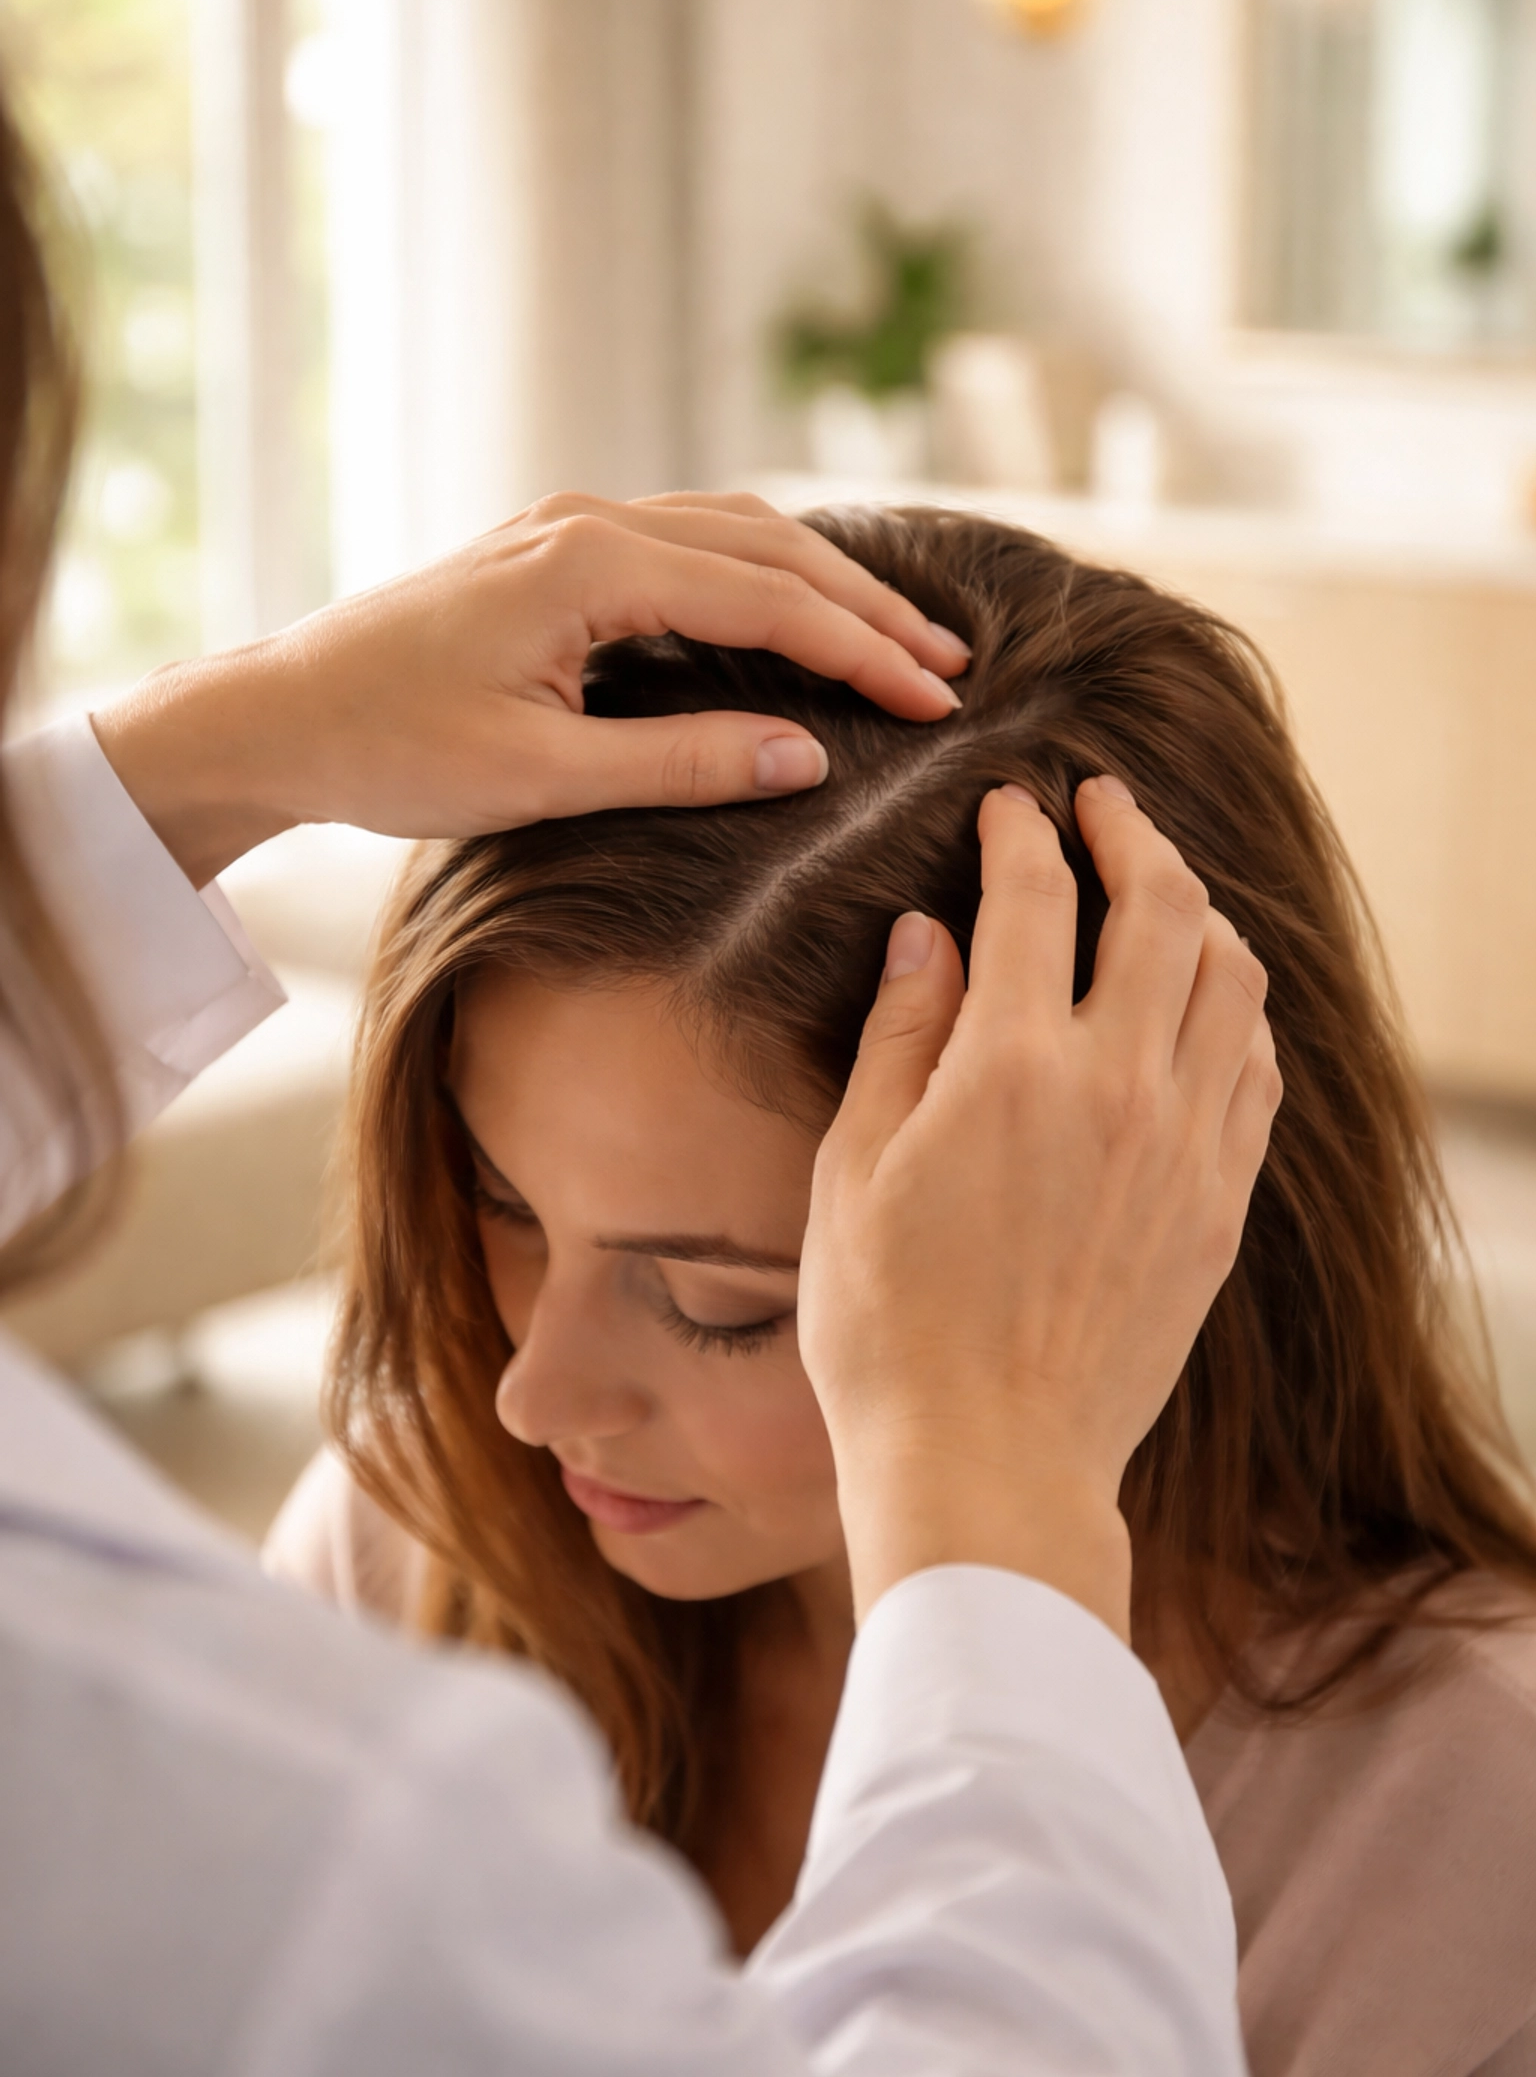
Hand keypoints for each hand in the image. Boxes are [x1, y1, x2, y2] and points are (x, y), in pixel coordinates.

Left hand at [93, 491, 967, 885]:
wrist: (279, 715)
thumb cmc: (393, 748)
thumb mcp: (543, 776)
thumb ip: (683, 762)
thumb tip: (809, 756)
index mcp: (592, 563)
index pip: (770, 599)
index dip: (863, 652)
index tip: (937, 704)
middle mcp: (589, 521)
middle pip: (770, 544)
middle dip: (866, 604)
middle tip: (949, 663)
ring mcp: (569, 525)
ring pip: (733, 530)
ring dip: (820, 579)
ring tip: (896, 635)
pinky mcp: (555, 549)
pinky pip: (688, 541)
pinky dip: (761, 571)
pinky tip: (795, 609)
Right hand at [798, 777, 1281, 1636]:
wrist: (987, 1464)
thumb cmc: (888, 1328)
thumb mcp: (854, 1168)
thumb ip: (898, 1034)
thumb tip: (926, 932)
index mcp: (1012, 1066)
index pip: (1035, 896)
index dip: (1020, 832)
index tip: (1007, 804)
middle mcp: (1120, 1087)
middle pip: (1164, 907)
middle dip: (1132, 832)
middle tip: (1102, 804)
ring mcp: (1187, 1146)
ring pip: (1234, 978)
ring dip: (1200, 909)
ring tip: (1162, 891)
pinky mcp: (1220, 1205)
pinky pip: (1258, 1069)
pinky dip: (1236, 1008)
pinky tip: (1204, 1003)